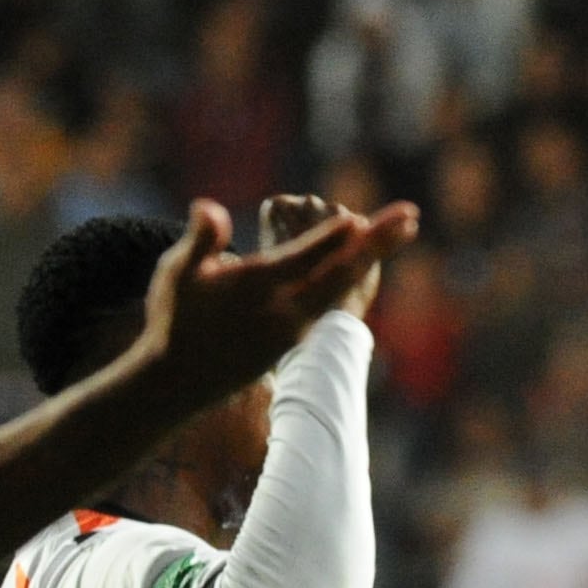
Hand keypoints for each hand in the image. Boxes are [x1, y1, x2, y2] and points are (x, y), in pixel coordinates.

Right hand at [131, 197, 417, 409]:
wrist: (182, 380)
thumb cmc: (175, 319)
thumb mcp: (178, 275)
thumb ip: (200, 240)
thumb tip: (209, 207)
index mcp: (256, 288)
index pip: (301, 260)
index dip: (329, 240)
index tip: (359, 220)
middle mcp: (286, 310)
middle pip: (341, 272)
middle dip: (377, 243)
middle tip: (411, 215)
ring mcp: (297, 325)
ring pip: (343, 284)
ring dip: (372, 254)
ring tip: (400, 228)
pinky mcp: (299, 334)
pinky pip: (336, 297)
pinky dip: (355, 272)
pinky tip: (366, 255)